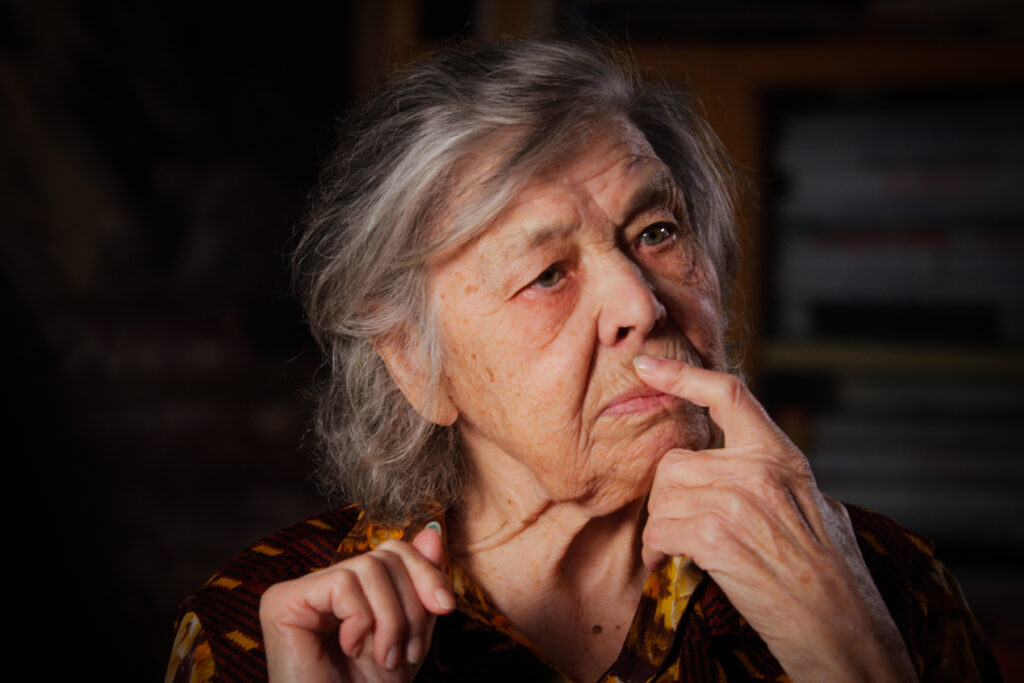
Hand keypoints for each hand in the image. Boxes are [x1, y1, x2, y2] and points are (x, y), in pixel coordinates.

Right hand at [259, 525, 455, 682]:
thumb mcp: (411, 633)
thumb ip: (420, 584)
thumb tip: (433, 533)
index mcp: (350, 590)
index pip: (393, 550)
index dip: (426, 573)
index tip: (446, 608)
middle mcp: (321, 584)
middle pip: (384, 556)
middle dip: (409, 606)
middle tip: (407, 652)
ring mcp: (299, 590)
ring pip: (368, 567)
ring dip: (390, 620)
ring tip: (385, 657)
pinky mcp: (282, 601)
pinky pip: (341, 584)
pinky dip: (360, 621)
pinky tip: (349, 648)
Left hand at [634, 355, 915, 682]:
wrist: (843, 629)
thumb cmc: (834, 577)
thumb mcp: (817, 507)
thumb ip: (776, 479)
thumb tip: (743, 466)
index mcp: (782, 457)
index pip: (730, 394)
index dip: (683, 375)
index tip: (647, 365)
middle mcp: (758, 471)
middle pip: (675, 462)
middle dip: (668, 497)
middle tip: (680, 525)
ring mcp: (736, 502)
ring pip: (663, 497)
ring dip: (662, 526)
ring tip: (679, 549)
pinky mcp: (716, 538)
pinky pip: (659, 530)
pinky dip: (656, 550)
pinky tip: (670, 563)